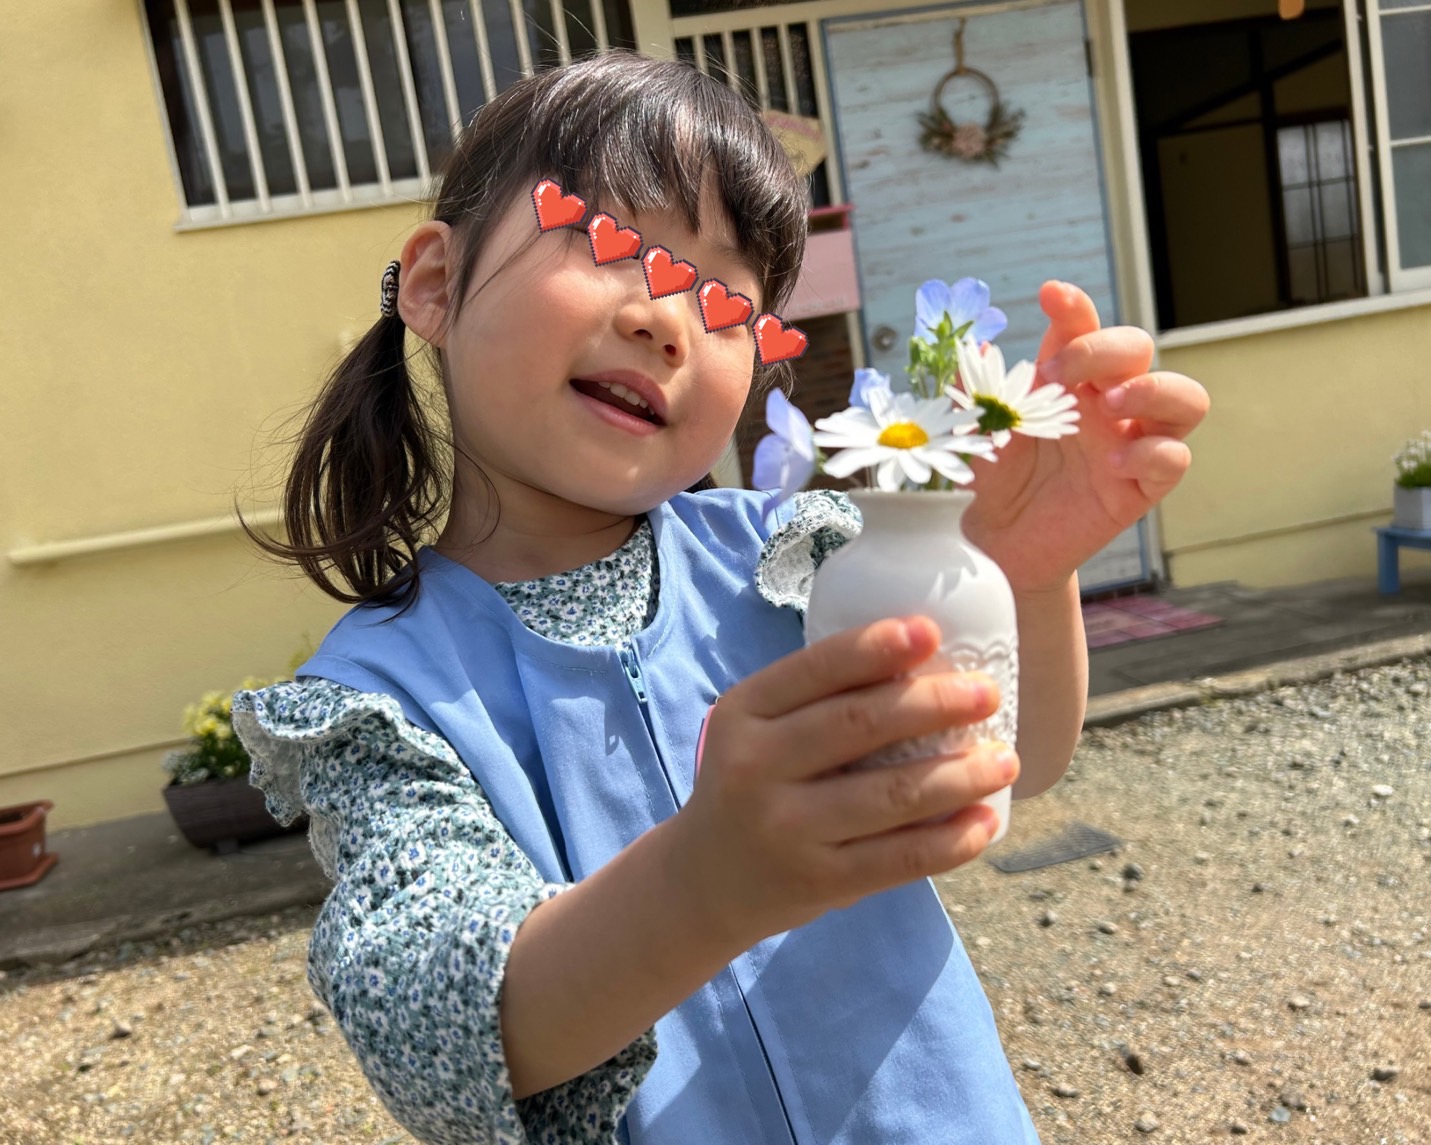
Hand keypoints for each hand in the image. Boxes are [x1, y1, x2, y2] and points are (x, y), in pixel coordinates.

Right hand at [674, 616, 1018, 947]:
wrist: (708, 881)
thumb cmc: (754, 784)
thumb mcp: (758, 729)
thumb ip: (818, 698)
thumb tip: (926, 654)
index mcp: (743, 712)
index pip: (814, 670)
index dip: (874, 647)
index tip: (930, 631)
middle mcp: (756, 767)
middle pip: (858, 724)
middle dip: (934, 703)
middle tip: (987, 693)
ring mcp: (787, 829)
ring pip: (890, 795)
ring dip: (960, 775)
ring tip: (1005, 759)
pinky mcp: (819, 881)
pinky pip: (899, 858)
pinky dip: (951, 840)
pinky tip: (985, 821)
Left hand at [963, 281, 1209, 593]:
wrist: (999, 542)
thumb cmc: (995, 479)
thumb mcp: (977, 434)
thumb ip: (975, 395)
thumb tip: (975, 349)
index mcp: (1069, 379)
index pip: (1083, 329)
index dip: (1074, 308)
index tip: (1051, 295)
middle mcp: (1108, 403)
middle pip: (1139, 349)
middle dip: (1106, 348)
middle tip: (1059, 372)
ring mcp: (1132, 443)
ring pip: (1185, 398)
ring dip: (1153, 390)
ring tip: (1109, 404)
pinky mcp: (1140, 488)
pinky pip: (1174, 460)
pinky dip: (1152, 453)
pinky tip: (1114, 461)